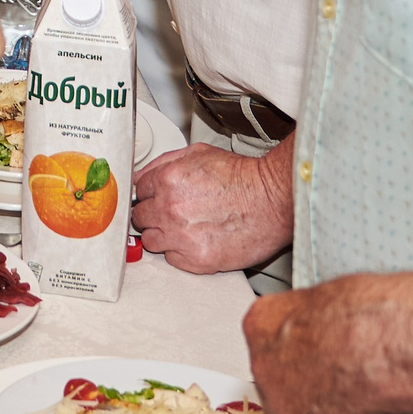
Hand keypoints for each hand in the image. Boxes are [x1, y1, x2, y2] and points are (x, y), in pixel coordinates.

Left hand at [133, 141, 293, 271]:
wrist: (274, 200)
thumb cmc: (243, 177)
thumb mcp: (199, 153)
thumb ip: (165, 162)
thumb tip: (144, 176)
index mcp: (168, 180)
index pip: (139, 191)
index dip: (149, 194)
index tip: (156, 198)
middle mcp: (170, 209)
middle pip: (140, 217)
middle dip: (152, 214)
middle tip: (170, 213)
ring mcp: (182, 237)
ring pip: (152, 241)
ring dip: (163, 235)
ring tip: (183, 228)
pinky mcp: (198, 260)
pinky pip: (172, 260)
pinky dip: (180, 253)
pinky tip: (195, 240)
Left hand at [244, 276, 412, 413]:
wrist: (395, 337)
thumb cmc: (373, 307)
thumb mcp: (331, 298)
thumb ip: (316, 323)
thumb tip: (331, 335)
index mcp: (263, 325)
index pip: (275, 351)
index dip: (301, 366)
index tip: (319, 372)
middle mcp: (265, 367)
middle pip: (285, 394)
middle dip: (312, 402)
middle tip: (343, 406)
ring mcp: (286, 407)